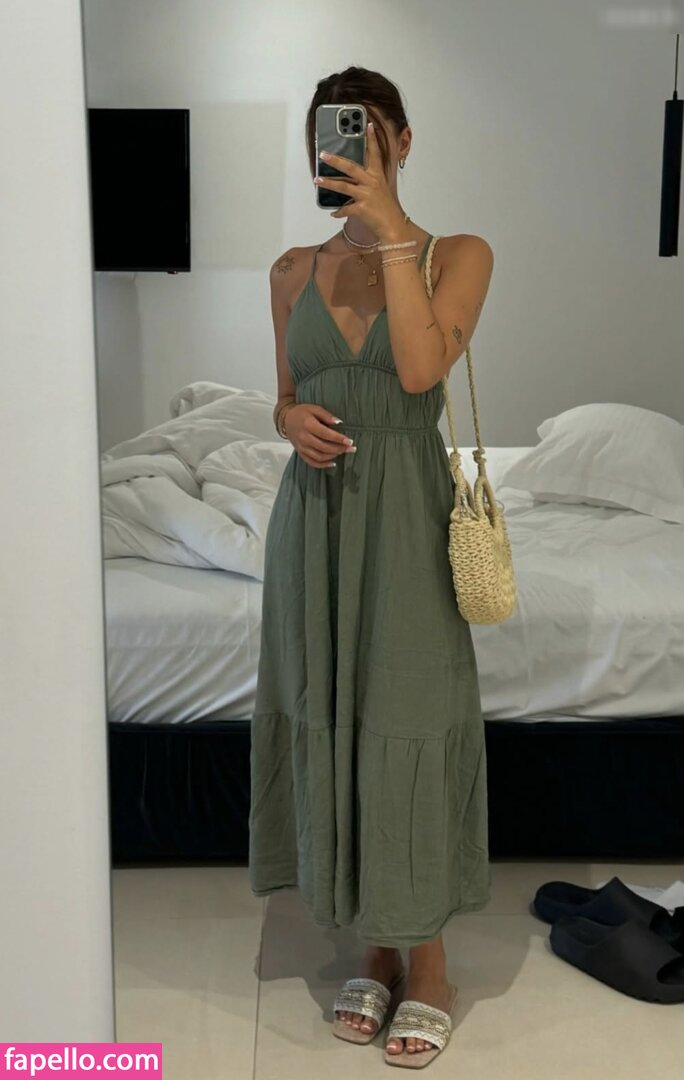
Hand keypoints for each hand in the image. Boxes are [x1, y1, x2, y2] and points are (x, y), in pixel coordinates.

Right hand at [285, 403, 355, 468]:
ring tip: (343, 452)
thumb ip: (327, 415)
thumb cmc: (302, 413)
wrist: (286, 420)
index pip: (326, 434)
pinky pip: (312, 462)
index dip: (339, 439)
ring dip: (333, 456)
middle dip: (340, 449)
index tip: (350, 441)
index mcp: (308, 425)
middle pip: (324, 447)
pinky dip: (323, 465)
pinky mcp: (300, 453)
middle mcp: (304, 437)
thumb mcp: (314, 408)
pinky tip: (333, 463)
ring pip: (319, 456)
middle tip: (351, 448)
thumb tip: (339, 422)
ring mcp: (301, 447)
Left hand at [314, 121, 404, 239]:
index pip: (375, 154)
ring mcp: (367, 196)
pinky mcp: (362, 209)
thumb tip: (350, 179)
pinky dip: (338, 212)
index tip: (368, 125)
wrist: (394, 227)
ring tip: (317, 180)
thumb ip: (368, 182)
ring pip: (344, 186)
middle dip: (336, 160)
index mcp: (377, 176)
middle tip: (323, 154)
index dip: (371, 139)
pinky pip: (346, 209)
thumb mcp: (380, 191)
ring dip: (329, 183)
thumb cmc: (387, 210)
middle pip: (351, 167)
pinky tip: (333, 213)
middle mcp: (372, 183)